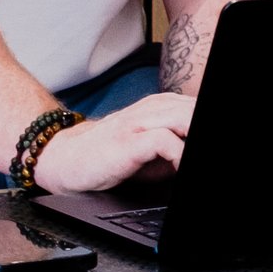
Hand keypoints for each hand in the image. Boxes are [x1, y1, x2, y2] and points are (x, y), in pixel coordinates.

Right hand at [34, 95, 192, 193]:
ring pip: (183, 116)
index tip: (207, 140)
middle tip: (208, 147)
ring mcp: (136, 123)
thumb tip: (192, 156)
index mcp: (159, 107)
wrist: (64, 160)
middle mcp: (150, 110)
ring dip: (194, 132)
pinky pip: (162, 140)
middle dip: (203, 125)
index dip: (204, 119)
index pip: (194, 105)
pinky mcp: (126, 141)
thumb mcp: (151, 153)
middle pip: (193, 108)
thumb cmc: (108, 157)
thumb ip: (176, 150)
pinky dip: (178, 153)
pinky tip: (178, 166)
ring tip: (194, 153)